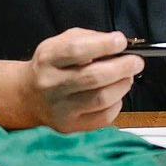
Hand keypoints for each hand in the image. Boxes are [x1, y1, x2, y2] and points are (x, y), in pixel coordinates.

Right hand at [0, 28, 141, 132]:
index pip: (77, 50)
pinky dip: (116, 104)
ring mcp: (60, 109)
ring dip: (122, 85)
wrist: (29, 96)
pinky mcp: (70, 126)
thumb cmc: (53, 65)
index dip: (103, 45)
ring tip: (126, 77)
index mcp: (48, 58)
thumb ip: (89, 39)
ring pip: (101, 99)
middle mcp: (51, 85)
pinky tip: (115, 95)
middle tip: (136, 62)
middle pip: (93, 77)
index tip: (121, 41)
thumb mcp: (62, 42)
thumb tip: (119, 43)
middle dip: (122, 67)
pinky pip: (103, 117)